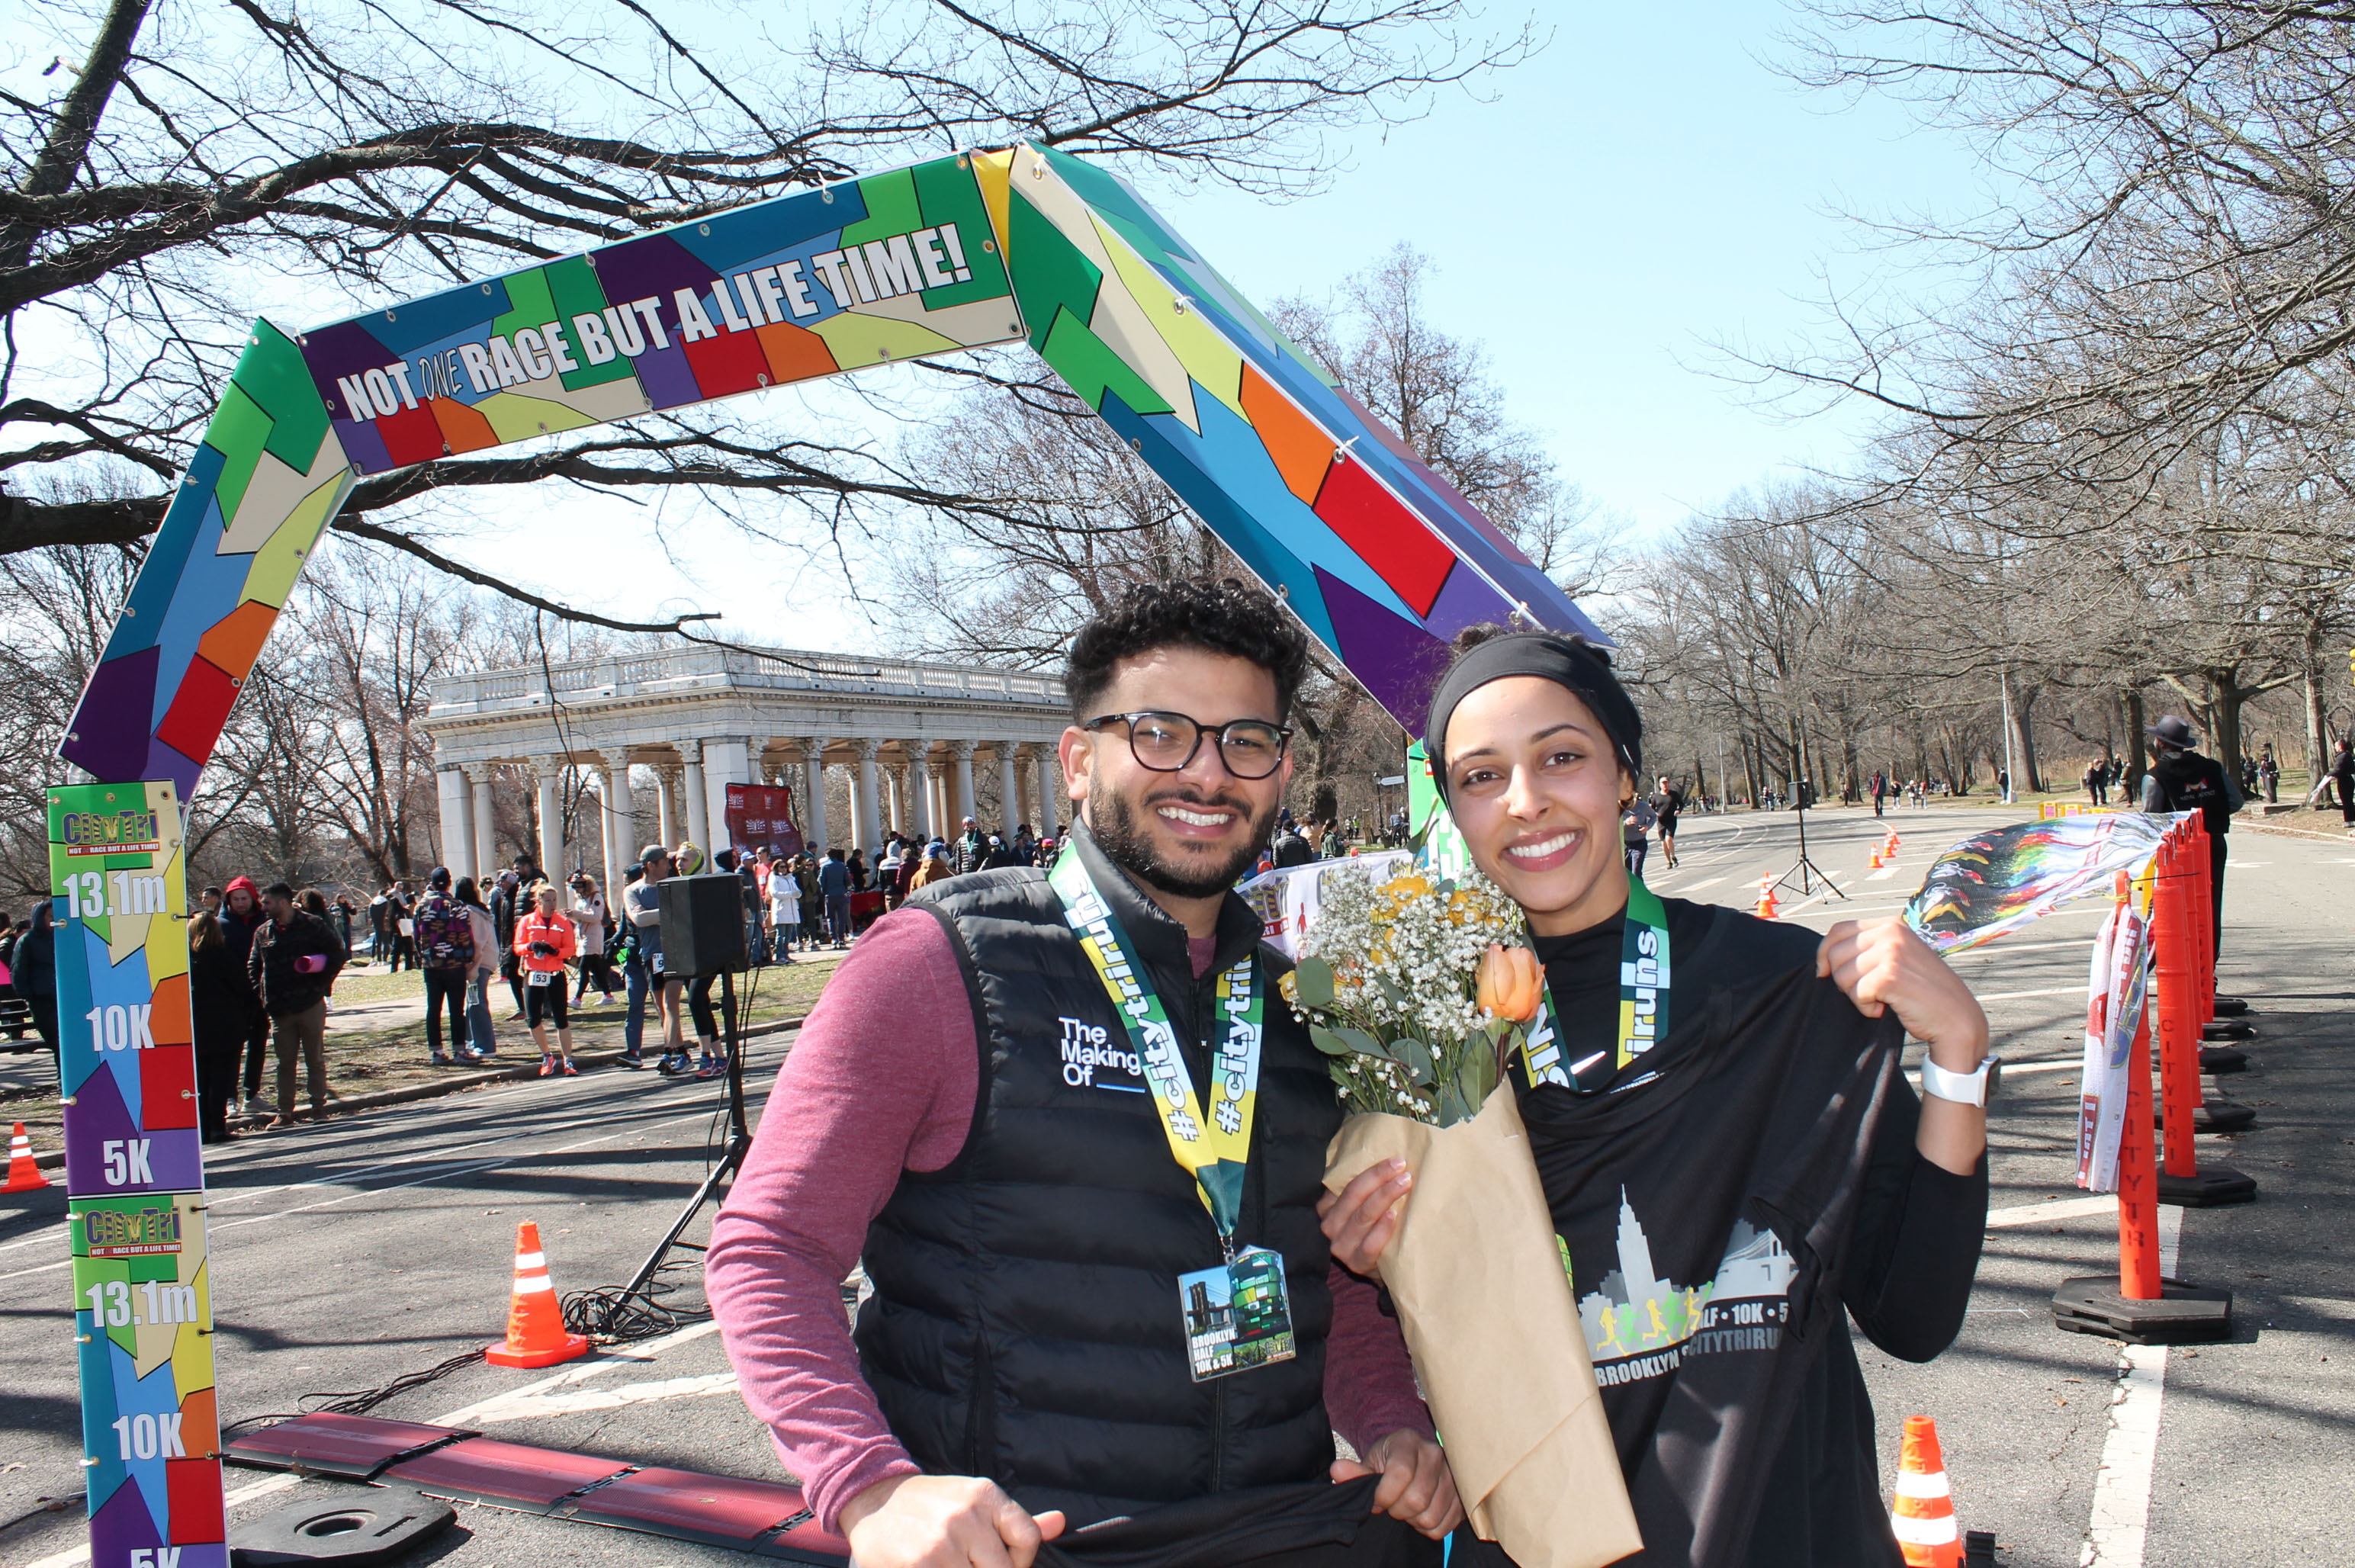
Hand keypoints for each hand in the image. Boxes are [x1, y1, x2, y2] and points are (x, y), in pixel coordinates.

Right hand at [836, 1473, 1065, 1567]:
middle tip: (970, 1563)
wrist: (874, 1501)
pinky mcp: (918, 1566)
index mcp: (985, 1494)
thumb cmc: (933, 1506)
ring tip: (953, 1564)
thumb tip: (1060, 1523)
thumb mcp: (975, 1501)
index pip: (1028, 1538)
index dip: (1020, 1559)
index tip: (1002, 1560)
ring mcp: (941, 1543)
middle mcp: (966, 1515)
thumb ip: (1016, 1521)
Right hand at [1317, 1157, 1412, 1278]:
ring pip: (1362, 1216)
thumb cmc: (1373, 1228)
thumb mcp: (1361, 1204)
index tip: (1397, 1161)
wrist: (1381, 1266)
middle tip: (1403, 1167)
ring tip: (1404, 1184)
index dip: (1373, 1170)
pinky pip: (1369, 1244)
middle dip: (1380, 1177)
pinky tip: (1394, 1215)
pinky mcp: (1356, 1264)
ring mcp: (1341, 1246)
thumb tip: (1389, 1158)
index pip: (1347, 1182)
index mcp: (1327, 1206)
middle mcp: (1330, 1225)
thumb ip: (1365, 1186)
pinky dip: (1382, 1229)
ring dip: (1385, 1196)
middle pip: (1354, 1195)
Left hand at [1331, 1429, 1463, 1539]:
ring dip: (1413, 1521)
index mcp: (1409, 1441)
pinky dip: (1429, 1528)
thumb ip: (1355, 1471)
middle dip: (1397, 1511)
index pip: (1400, 1474)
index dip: (1384, 1496)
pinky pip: (1445, 1526)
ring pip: (1431, 1516)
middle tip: (1392, 1507)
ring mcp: (1453, 1475)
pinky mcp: (1462, 1495)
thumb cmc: (1389, 1460)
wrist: (1414, 1458)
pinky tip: (1421, 1514)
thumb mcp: (1370, 1461)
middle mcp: (1435, 1454)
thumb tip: (1337, 1471)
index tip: (1376, 1501)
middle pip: (1417, 1499)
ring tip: (1406, 1510)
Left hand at [1816, 919, 1988, 1071]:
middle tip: (1870, 993)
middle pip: (1835, 954)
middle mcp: (1891, 932)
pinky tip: (1886, 1009)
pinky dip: (1866, 1008)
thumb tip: (1824, 957)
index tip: (1823, 972)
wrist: (1956, 1017)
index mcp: (1891, 924)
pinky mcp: (1890, 975)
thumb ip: (1868, 949)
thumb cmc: (1924, 992)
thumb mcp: (1897, 958)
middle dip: (1843, 980)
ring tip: (1883, 1000)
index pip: (1838, 930)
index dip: (1824, 953)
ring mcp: (1892, 951)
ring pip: (1842, 976)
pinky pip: (1856, 993)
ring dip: (1857, 996)